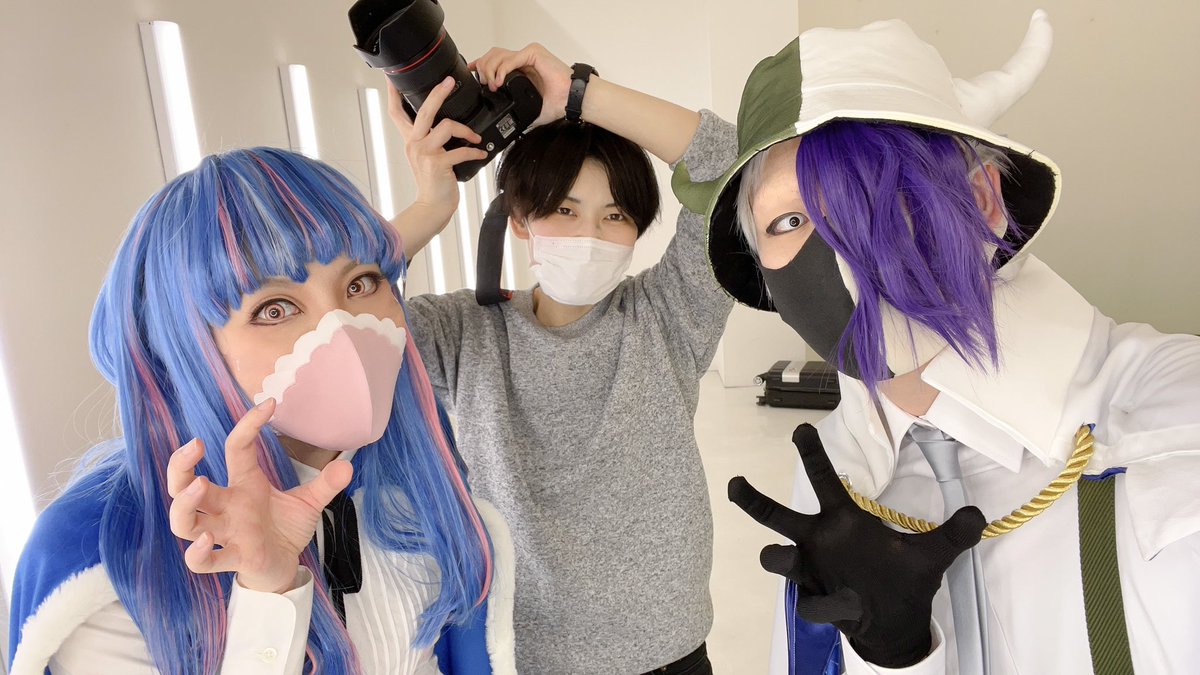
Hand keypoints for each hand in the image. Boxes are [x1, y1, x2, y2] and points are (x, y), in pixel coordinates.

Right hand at [166, 399, 353, 593]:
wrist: (283, 568)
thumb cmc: (284, 530)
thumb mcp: (308, 503)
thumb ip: (325, 484)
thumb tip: (348, 465)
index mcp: (245, 485)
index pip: (235, 448)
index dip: (248, 425)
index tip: (270, 405)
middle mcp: (228, 507)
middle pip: (185, 485)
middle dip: (181, 465)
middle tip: (195, 445)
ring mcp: (226, 534)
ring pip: (185, 522)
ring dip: (185, 505)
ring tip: (200, 485)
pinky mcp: (232, 559)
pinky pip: (200, 562)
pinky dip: (197, 554)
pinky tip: (206, 542)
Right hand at [387, 77, 487, 215]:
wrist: (432, 207)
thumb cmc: (433, 182)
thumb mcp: (427, 157)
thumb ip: (431, 140)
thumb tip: (447, 124)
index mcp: (410, 140)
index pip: (395, 112)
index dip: (393, 93)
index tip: (392, 76)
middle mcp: (414, 143)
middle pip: (423, 110)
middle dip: (437, 93)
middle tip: (448, 81)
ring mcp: (424, 153)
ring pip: (445, 126)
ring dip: (465, 130)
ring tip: (475, 137)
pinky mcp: (437, 164)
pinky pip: (460, 151)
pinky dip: (474, 151)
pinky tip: (481, 152)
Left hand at [469, 43, 572, 126]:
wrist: (572, 100)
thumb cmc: (559, 102)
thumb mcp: (531, 110)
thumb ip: (520, 114)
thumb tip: (513, 128)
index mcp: (521, 69)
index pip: (495, 61)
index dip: (481, 65)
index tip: (471, 73)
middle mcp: (523, 59)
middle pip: (493, 55)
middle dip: (482, 68)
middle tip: (482, 83)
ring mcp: (528, 54)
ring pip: (498, 54)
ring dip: (490, 69)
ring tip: (491, 84)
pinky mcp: (533, 53)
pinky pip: (511, 59)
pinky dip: (501, 69)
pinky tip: (499, 81)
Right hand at [729, 423, 985, 667]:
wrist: (895, 623)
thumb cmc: (903, 581)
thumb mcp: (934, 555)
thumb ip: (955, 534)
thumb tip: (978, 514)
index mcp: (844, 521)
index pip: (824, 481)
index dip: (812, 454)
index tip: (800, 428)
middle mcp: (819, 541)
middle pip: (777, 516)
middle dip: (754, 501)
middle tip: (737, 483)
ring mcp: (812, 571)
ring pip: (777, 559)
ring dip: (779, 557)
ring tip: (785, 556)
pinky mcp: (815, 601)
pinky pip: (812, 602)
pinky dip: (829, 602)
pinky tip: (849, 604)